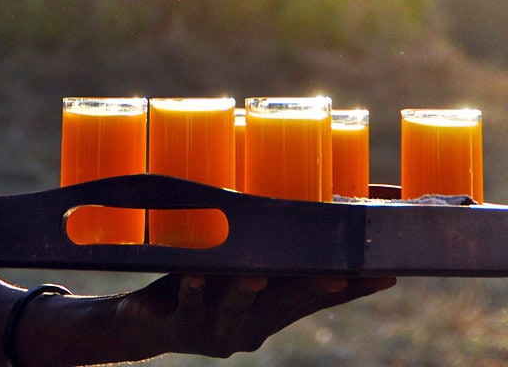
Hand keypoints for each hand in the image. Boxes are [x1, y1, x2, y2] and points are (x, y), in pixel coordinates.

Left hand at [116, 272, 396, 358]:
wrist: (147, 323)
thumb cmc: (202, 281)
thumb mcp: (239, 267)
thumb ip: (271, 248)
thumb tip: (313, 208)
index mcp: (269, 307)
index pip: (315, 296)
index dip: (351, 287)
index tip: (386, 271)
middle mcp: (250, 322)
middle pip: (285, 303)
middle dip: (312, 289)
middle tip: (337, 275)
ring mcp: (215, 327)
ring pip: (236, 306)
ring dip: (246, 290)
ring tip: (254, 274)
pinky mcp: (178, 324)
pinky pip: (185, 307)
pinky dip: (189, 293)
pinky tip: (192, 277)